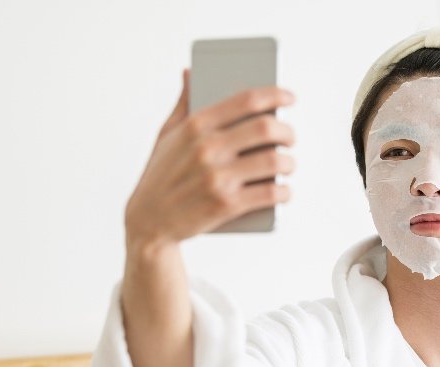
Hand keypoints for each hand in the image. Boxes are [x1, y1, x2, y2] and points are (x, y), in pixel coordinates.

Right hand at [124, 69, 296, 249]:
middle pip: (266, 128)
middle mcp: (208, 148)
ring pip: (274, 161)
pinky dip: (284, 192)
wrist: (149, 222)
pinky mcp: (226, 205)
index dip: (275, 95)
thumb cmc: (159, 176)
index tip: (290, 98)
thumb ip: (183, 103)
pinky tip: (284, 190)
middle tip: (289, 138)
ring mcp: (217, 177)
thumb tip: (190, 72)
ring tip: (287, 164)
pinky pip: (270, 193)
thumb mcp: (166, 135)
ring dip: (289, 162)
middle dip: (287, 132)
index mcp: (196, 125)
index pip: (246, 100)